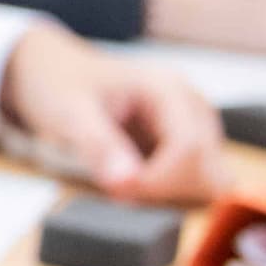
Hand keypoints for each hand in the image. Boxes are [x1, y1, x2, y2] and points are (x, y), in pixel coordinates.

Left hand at [0, 23, 222, 202]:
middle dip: (164, 189)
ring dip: (168, 193)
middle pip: (206, 168)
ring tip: (124, 180)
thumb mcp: (69, 111)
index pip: (189, 149)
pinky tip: (135, 180)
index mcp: (169, 89)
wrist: (56, 71)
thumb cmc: (62, 84)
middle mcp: (192, 107)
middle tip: (118, 186)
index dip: (159, 181)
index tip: (120, 191)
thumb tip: (128, 183)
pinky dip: (168, 191)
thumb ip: (99, 146)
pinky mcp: (188, 145)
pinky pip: (196, 183)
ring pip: (209, 181)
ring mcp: (195, 127)